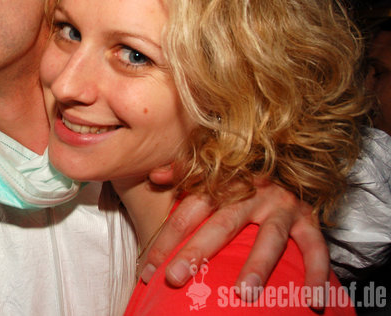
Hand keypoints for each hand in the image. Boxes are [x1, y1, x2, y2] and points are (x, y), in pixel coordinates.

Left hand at [140, 179, 328, 307]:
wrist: (290, 166)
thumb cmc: (240, 182)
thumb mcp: (211, 175)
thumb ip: (183, 175)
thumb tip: (155, 176)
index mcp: (222, 184)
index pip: (188, 212)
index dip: (166, 240)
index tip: (148, 269)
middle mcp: (251, 192)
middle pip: (222, 224)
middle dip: (197, 252)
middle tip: (176, 277)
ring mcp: (281, 205)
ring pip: (269, 236)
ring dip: (257, 265)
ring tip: (244, 293)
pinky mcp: (308, 219)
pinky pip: (314, 246)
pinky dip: (315, 271)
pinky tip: (311, 298)